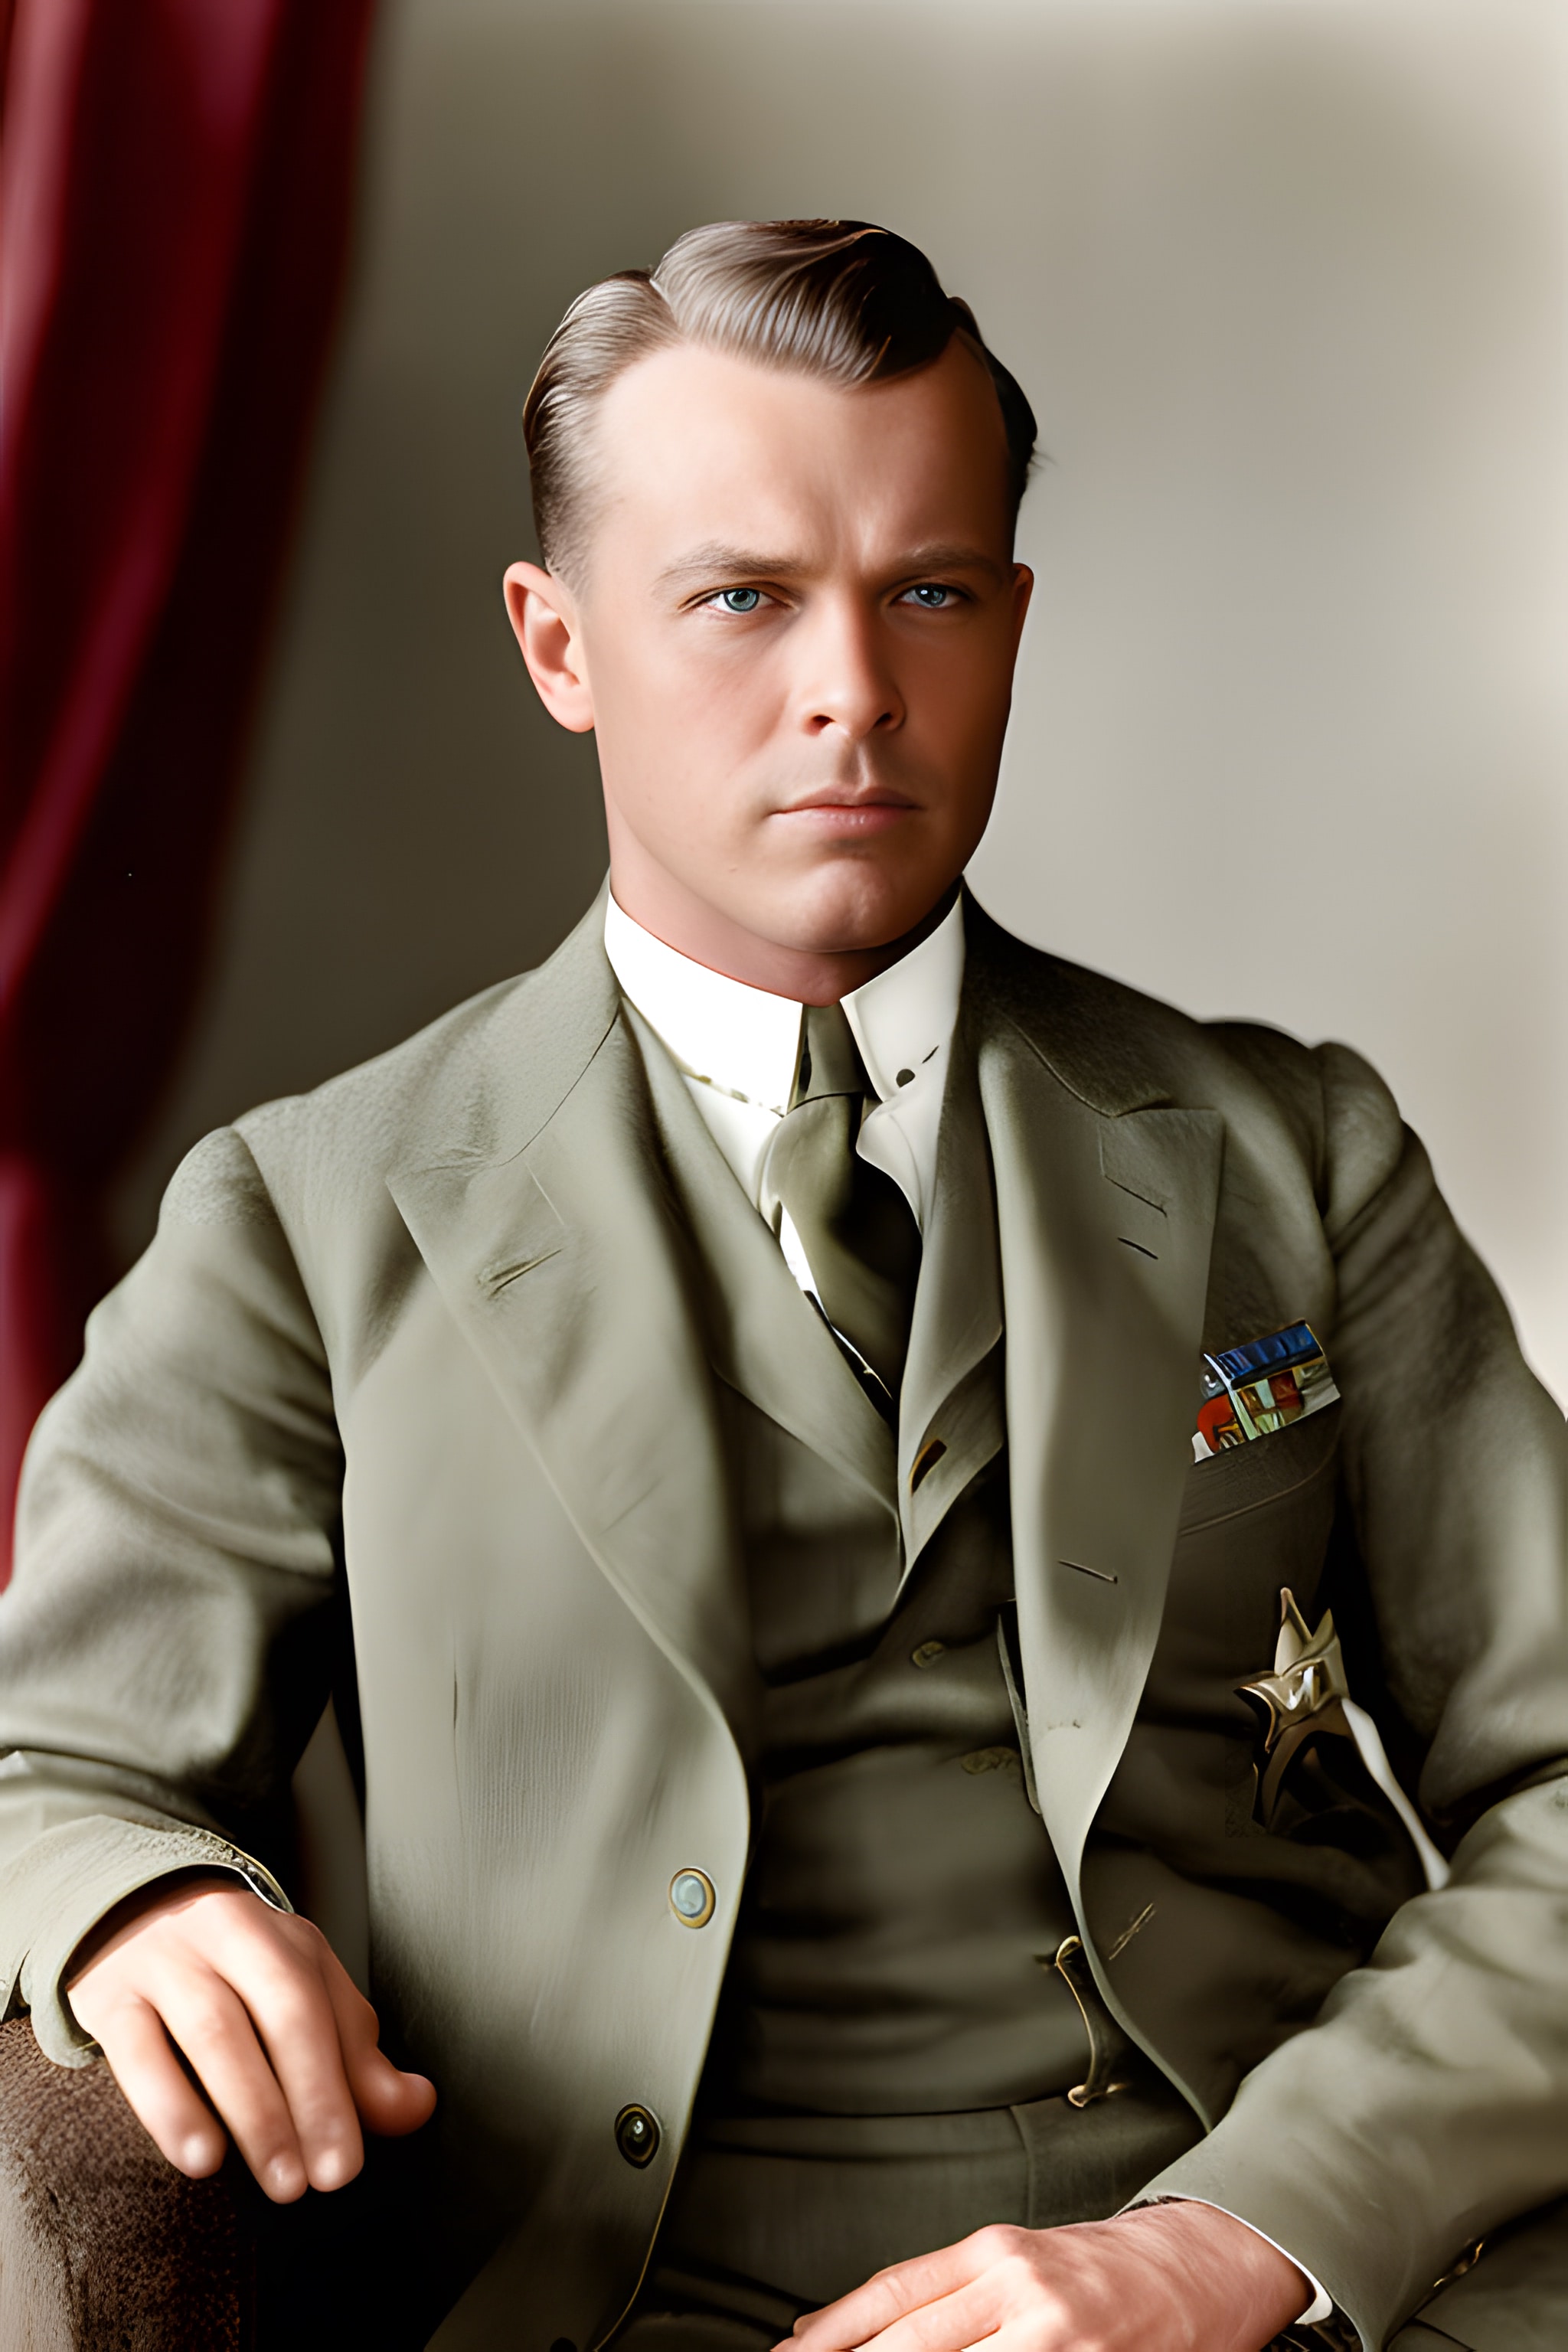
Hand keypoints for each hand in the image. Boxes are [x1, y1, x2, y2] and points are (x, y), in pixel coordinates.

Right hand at [66, 1873, 435, 2202]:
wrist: (132, 1911)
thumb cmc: (233, 1964)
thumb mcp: (300, 1989)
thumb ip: (355, 2055)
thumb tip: (415, 2106)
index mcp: (282, 1938)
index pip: (318, 2008)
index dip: (337, 2088)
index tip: (345, 2164)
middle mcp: (229, 1938)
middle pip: (276, 2013)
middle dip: (303, 2100)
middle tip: (314, 2180)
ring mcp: (167, 1964)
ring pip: (211, 2032)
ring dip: (247, 2109)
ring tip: (272, 2175)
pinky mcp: (111, 2000)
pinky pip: (138, 2053)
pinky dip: (168, 2106)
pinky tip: (197, 2153)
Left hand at [780, 2200, 1309, 2351]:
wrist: (1205, 2261)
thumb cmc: (1109, 2265)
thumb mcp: (1024, 2257)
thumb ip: (953, 2292)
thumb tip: (863, 2331)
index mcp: (997, 2250)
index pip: (894, 2294)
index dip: (834, 2329)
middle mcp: (1021, 2288)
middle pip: (914, 2342)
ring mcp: (1057, 2336)